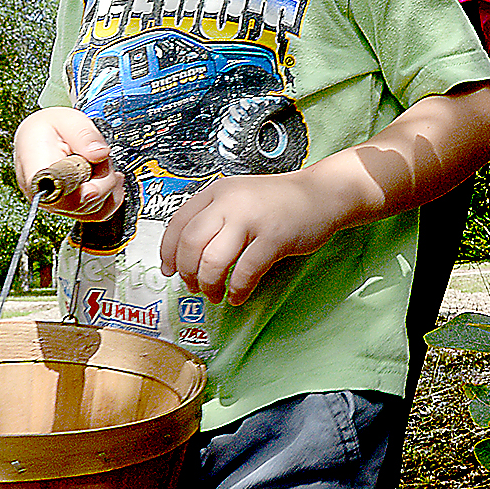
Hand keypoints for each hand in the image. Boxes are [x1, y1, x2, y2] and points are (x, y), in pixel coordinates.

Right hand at [13, 108, 124, 220]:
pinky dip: (112, 196)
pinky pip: (99, 213)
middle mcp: (43, 193)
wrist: (43, 134)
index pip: (56, 194)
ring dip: (108, 186)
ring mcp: (57, 204)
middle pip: (80, 203)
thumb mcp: (67, 119)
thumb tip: (100, 153)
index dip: (79, 193)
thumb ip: (84, 134)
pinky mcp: (71, 208)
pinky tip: (111, 178)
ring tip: (101, 163)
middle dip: (101, 180)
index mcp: (36, 169)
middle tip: (99, 157)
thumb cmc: (50, 128)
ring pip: (93, 209)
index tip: (93, 185)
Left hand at [159, 171, 339, 305]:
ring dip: (209, 285)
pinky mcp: (273, 237)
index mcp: (216, 192)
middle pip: (191, 244)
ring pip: (213, 261)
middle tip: (193, 287)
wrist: (321, 194)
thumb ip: (213, 218)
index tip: (170, 271)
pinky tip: (238, 296)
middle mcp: (229, 202)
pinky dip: (237, 290)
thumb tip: (184, 256)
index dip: (168, 252)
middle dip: (188, 272)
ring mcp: (251, 219)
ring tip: (215, 294)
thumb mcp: (238, 198)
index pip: (178, 223)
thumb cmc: (278, 202)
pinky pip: (245, 272)